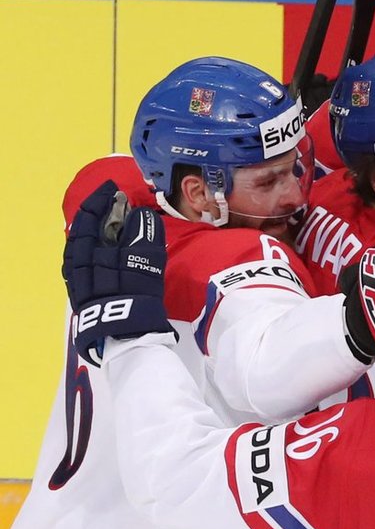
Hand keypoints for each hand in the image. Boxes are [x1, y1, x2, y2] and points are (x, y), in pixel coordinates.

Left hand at [63, 181, 170, 362]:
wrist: (126, 338)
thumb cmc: (135, 297)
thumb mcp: (144, 261)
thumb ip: (142, 234)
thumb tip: (140, 213)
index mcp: (87, 252)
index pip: (90, 217)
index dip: (101, 200)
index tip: (114, 189)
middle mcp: (77, 265)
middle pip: (82, 234)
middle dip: (98, 216)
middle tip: (113, 205)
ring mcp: (77, 283)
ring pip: (80, 252)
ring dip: (94, 236)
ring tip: (108, 228)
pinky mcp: (82, 298)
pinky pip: (83, 268)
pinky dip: (92, 256)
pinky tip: (100, 255)